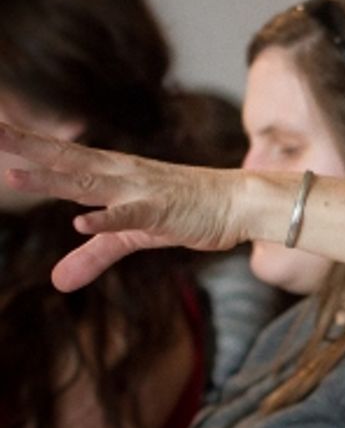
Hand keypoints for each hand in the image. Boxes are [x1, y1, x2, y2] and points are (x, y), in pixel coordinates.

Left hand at [0, 122, 247, 290]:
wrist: (239, 202)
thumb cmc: (188, 211)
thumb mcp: (134, 236)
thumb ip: (94, 255)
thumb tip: (58, 282)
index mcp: (112, 174)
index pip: (61, 157)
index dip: (27, 145)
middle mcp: (121, 174)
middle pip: (65, 159)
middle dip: (26, 146)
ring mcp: (141, 191)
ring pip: (89, 183)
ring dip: (51, 180)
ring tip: (12, 175)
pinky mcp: (162, 212)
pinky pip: (130, 216)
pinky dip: (107, 219)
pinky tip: (81, 222)